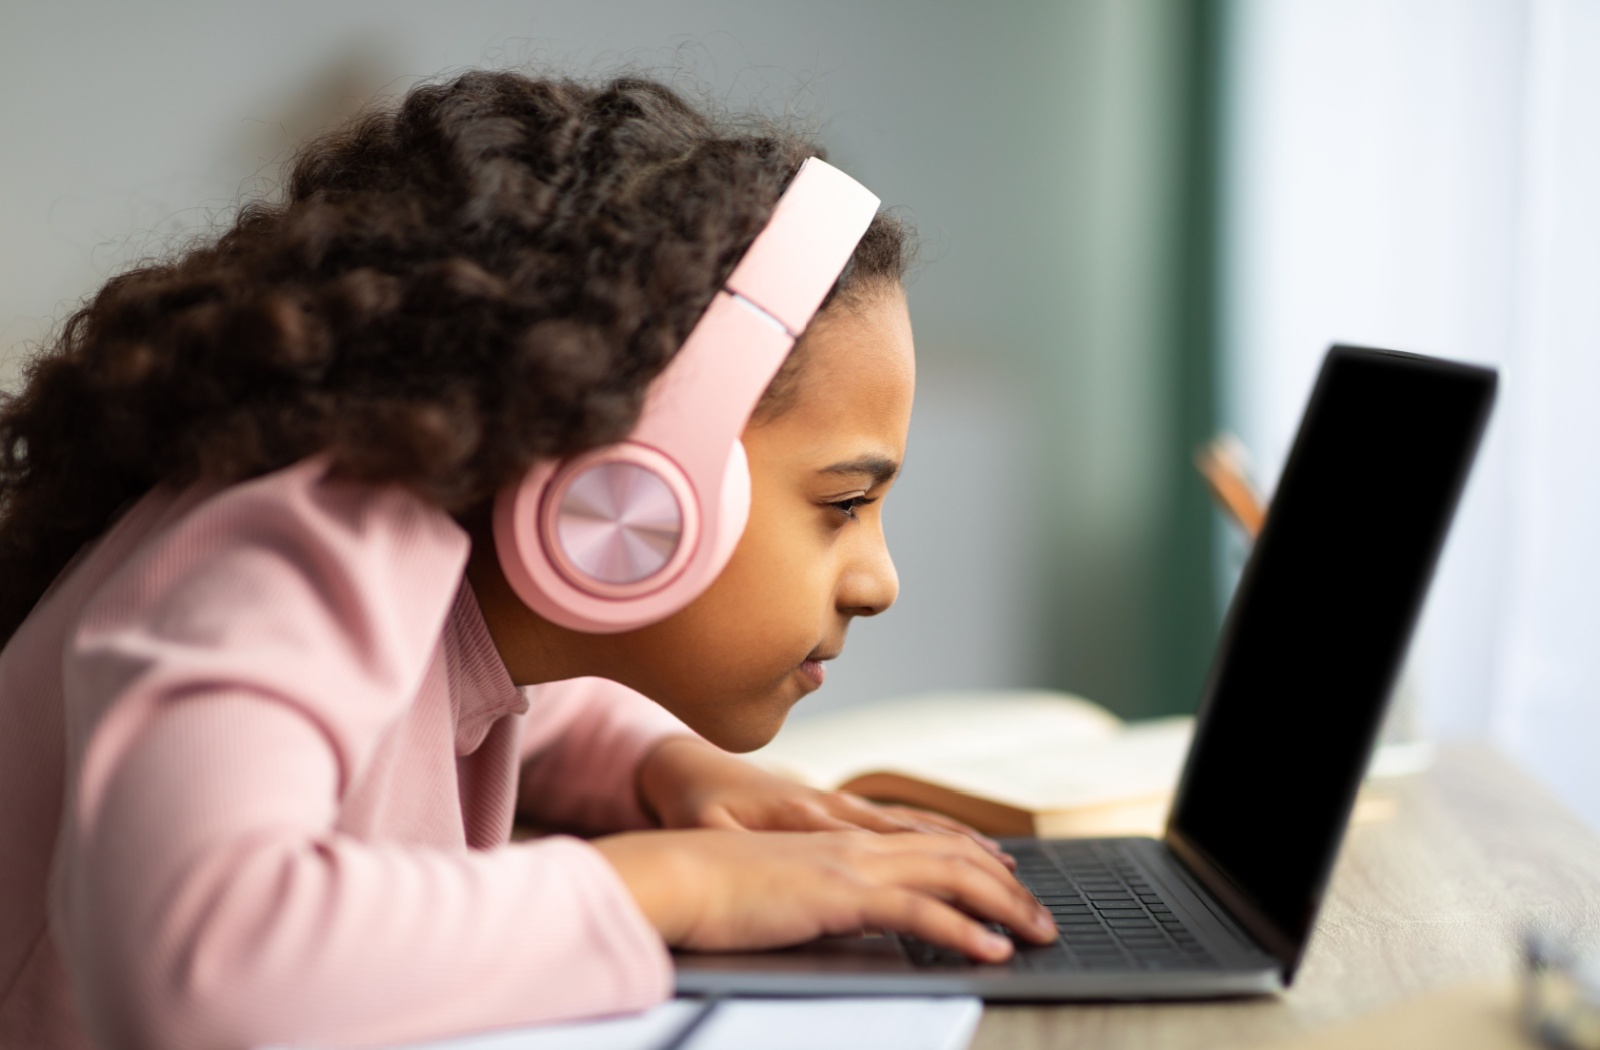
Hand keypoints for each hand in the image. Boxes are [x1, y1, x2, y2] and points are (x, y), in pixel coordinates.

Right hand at [593, 828, 1056, 961]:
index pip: (925, 843)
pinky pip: (918, 912)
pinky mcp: (840, 894)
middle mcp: (855, 843)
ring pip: (949, 877)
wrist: (672, 871)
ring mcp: (851, 864)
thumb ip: (815, 891)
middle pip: (952, 856)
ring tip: (1038, 933)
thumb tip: (839, 911)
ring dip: (1002, 906)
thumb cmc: (710, 884)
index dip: (973, 859)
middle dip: (1005, 887)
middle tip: (1043, 918)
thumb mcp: (777, 884)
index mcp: (840, 839)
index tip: (1009, 883)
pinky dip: (962, 930)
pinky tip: (990, 950)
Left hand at [636, 735, 1011, 865]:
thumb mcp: (705, 831)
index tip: (981, 908)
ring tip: (1010, 872)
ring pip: (918, 827)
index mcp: (810, 816)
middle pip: (922, 839)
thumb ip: (741, 851)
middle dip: (976, 870)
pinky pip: (900, 822)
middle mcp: (835, 807)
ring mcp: (840, 805)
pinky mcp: (835, 808)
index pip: (891, 850)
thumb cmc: (692, 803)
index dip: (939, 879)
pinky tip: (964, 848)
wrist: (680, 763)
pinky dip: (939, 835)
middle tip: (1021, 899)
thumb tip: (768, 868)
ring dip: (967, 850)